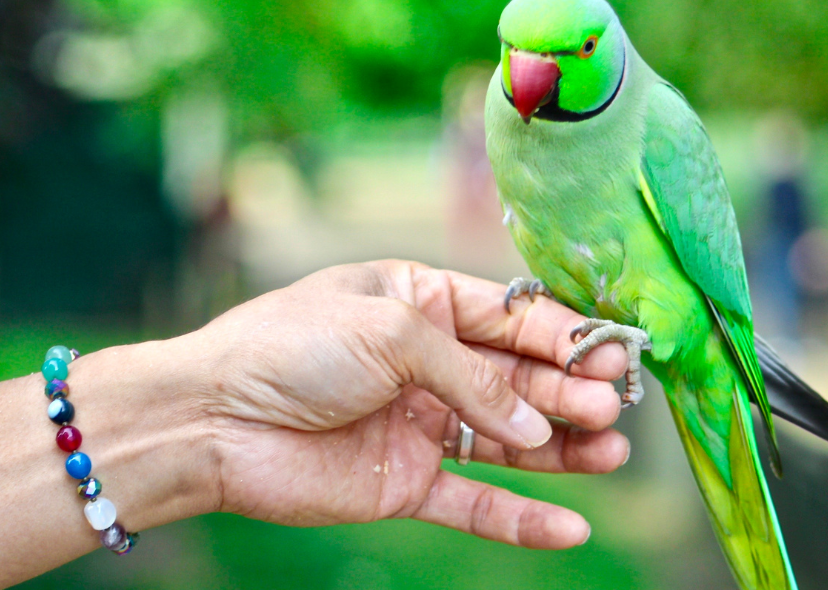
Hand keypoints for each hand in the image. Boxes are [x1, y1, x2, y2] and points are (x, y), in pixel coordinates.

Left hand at [187, 260, 629, 548]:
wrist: (213, 417)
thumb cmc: (288, 346)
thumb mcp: (389, 330)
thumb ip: (471, 373)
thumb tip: (536, 426)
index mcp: (417, 300)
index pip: (510, 316)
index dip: (563, 336)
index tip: (614, 353)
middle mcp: (424, 362)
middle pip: (518, 378)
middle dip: (569, 391)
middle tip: (613, 406)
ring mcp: (417, 424)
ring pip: (509, 440)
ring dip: (562, 449)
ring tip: (611, 453)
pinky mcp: (404, 482)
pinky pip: (475, 503)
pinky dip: (522, 518)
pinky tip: (571, 526)